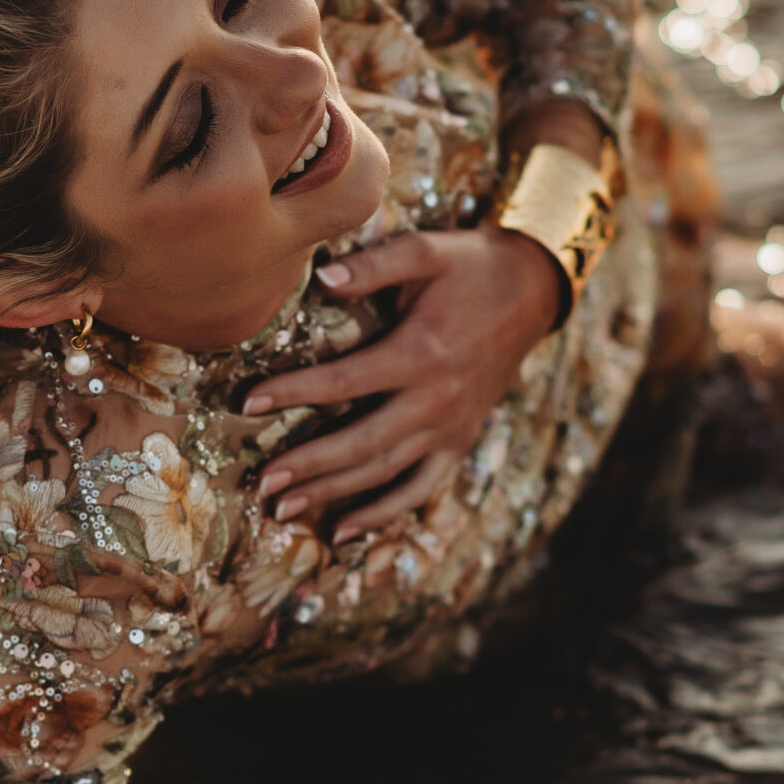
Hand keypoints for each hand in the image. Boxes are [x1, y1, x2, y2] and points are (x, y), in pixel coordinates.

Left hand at [249, 227, 563, 542]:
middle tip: (265, 482)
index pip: (344, 383)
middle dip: (310, 466)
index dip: (294, 393)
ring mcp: (449, 428)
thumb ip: (374, 265)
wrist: (534, 292)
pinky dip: (382, 513)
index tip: (249, 403)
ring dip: (334, 494)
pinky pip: (419, 488)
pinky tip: (342, 531)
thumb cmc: (472, 267)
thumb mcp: (427, 252)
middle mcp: (435, 401)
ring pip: (384, 472)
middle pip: (361, 443)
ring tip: (286, 508)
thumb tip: (320, 275)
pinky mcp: (458, 441)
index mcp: (421, 354)